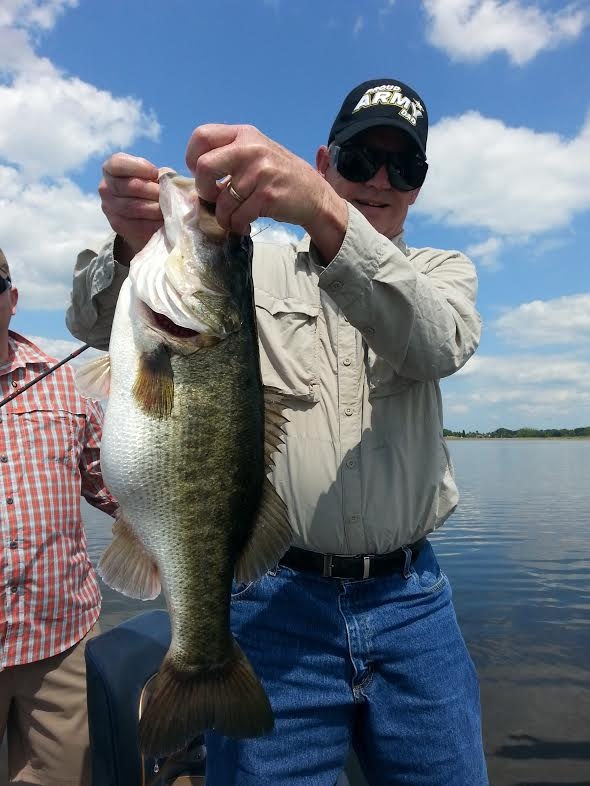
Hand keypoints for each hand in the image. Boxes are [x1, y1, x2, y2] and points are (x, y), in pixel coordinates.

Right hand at [99, 153, 166, 259]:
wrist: (143, 216)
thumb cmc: (149, 188)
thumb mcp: (154, 176)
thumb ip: (160, 174)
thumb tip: (170, 180)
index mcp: (110, 169)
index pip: (119, 164)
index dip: (140, 167)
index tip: (156, 174)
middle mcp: (105, 188)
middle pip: (131, 186)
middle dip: (154, 191)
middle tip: (168, 195)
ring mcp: (109, 208)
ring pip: (135, 207)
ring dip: (156, 208)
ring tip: (168, 208)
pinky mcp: (118, 225)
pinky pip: (138, 225)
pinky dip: (154, 223)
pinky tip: (163, 221)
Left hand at [185, 124, 346, 242]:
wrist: (314, 195)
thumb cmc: (279, 176)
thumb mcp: (256, 154)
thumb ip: (229, 156)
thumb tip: (197, 178)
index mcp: (244, 134)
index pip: (202, 136)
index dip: (192, 158)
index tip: (202, 175)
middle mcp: (250, 148)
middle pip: (204, 167)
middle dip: (203, 190)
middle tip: (214, 199)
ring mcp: (260, 172)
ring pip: (222, 201)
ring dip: (224, 216)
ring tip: (235, 218)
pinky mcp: (266, 196)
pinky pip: (238, 216)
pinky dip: (237, 225)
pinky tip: (245, 224)